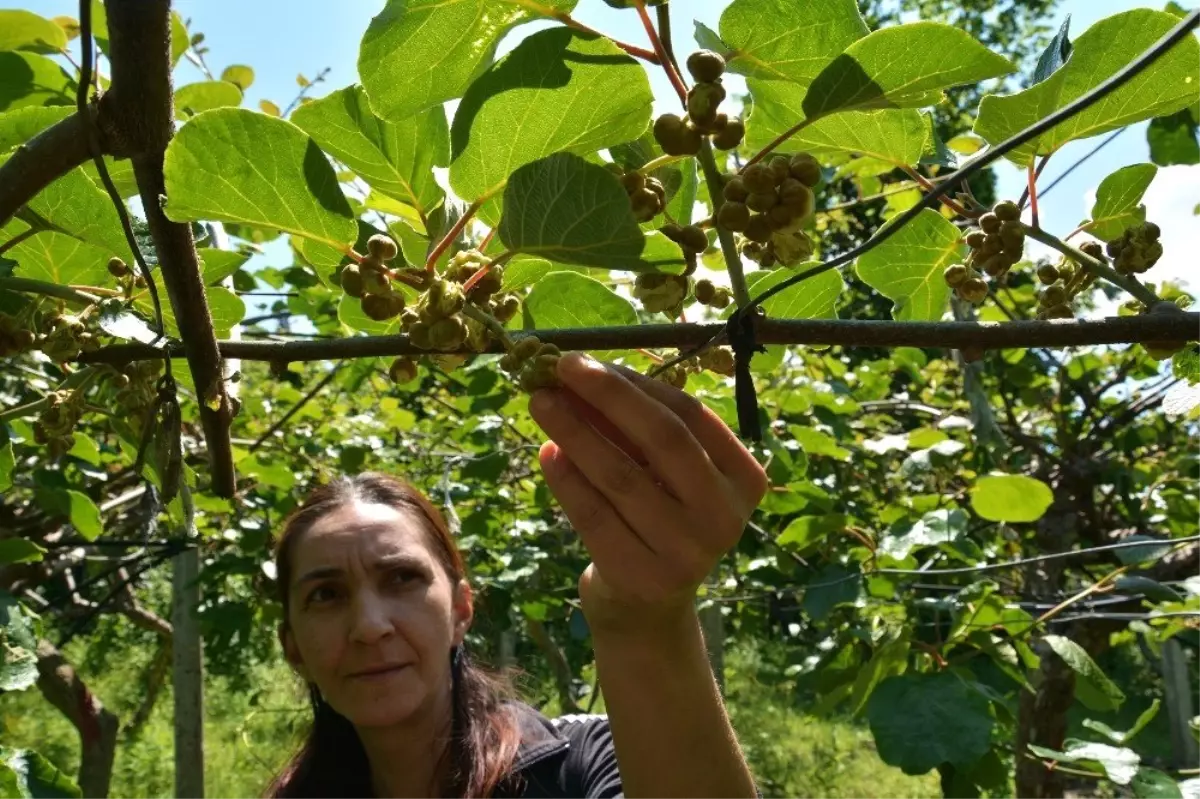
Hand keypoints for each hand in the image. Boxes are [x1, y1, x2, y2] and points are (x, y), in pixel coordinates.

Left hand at [528, 352, 768, 634]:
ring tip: (542, 403)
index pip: (689, 416)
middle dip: (608, 397)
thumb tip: (584, 372)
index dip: (634, 384)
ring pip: (622, 476)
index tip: (583, 360)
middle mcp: (724, 516)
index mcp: (743, 478)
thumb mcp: (662, 473)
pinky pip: (595, 516)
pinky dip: (567, 479)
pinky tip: (547, 452)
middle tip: (560, 369)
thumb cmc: (656, 517)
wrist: (646, 604)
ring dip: (576, 431)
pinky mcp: (643, 577)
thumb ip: (636, 428)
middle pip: (663, 439)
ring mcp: (687, 552)